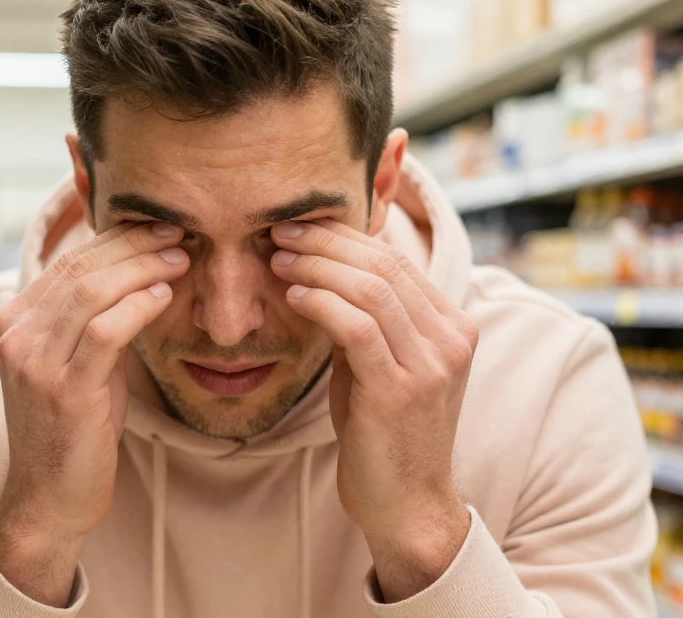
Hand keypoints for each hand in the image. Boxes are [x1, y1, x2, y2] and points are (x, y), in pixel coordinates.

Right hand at [0, 222, 189, 606]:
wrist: (48, 497)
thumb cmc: (71, 428)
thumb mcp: (75, 362)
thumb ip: (94, 319)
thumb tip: (140, 271)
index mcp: (13, 320)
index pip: (68, 260)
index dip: (116, 238)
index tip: (158, 228)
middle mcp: (16, 335)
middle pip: (80, 268)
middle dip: (135, 244)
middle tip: (178, 233)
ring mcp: (35, 363)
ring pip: (91, 291)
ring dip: (143, 268)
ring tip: (180, 259)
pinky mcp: (63, 390)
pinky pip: (105, 332)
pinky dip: (138, 306)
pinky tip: (163, 296)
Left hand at [271, 219, 475, 601]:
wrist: (406, 504)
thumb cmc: (384, 432)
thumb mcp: (380, 364)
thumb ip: (365, 320)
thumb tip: (324, 268)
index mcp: (452, 326)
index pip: (396, 259)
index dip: (344, 236)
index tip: (298, 226)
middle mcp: (452, 338)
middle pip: (385, 264)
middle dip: (326, 242)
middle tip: (280, 232)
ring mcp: (433, 364)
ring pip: (372, 288)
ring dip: (317, 267)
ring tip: (279, 260)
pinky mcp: (403, 390)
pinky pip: (359, 328)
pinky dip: (322, 303)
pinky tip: (293, 296)